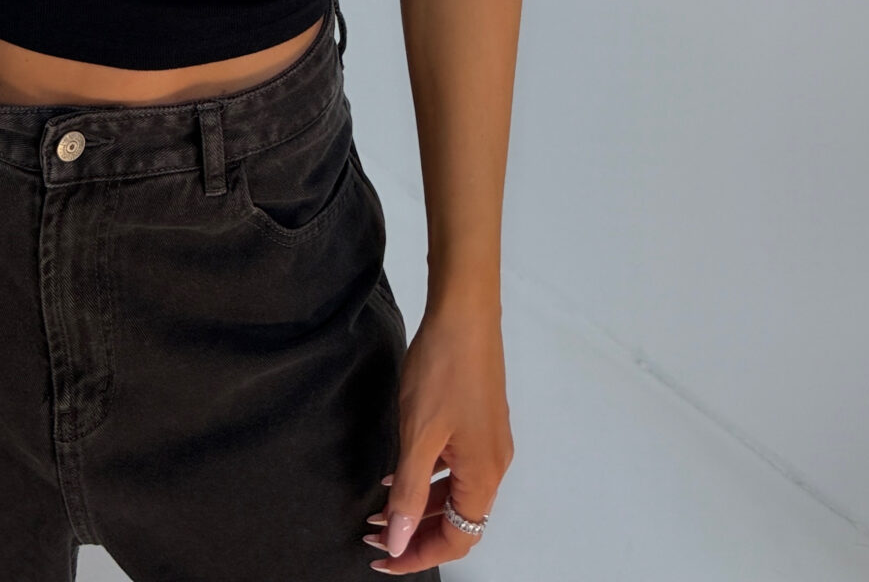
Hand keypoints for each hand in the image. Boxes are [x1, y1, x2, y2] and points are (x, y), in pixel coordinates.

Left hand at [364, 305, 512, 570]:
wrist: (463, 311)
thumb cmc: (444, 368)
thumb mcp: (418, 434)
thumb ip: (408, 492)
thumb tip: (398, 542)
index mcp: (484, 475)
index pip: (457, 539)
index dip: (419, 555)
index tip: (383, 557)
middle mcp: (494, 465)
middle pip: (458, 520)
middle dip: (415, 533)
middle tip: (374, 535)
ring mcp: (488, 441)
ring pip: (454, 492)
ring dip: (419, 505)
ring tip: (379, 508)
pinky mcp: (479, 421)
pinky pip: (454, 466)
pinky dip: (428, 477)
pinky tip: (397, 471)